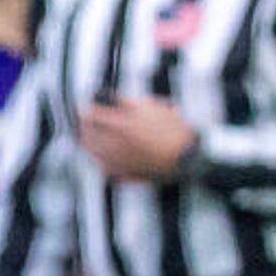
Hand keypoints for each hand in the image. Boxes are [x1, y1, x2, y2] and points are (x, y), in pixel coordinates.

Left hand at [79, 97, 198, 182]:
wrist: (190, 158)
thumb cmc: (175, 130)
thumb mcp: (154, 107)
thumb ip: (129, 102)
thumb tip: (111, 99)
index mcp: (120, 126)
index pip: (90, 114)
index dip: (89, 106)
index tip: (91, 104)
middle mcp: (114, 146)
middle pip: (86, 134)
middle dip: (86, 125)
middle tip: (89, 119)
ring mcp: (118, 163)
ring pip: (92, 152)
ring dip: (90, 142)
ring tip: (95, 136)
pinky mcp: (124, 176)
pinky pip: (104, 168)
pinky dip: (101, 160)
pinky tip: (106, 155)